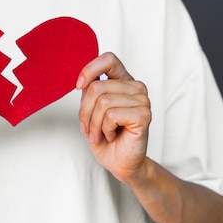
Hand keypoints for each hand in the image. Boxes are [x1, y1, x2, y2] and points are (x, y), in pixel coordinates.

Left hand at [76, 52, 151, 184]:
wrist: (120, 163)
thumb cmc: (105, 138)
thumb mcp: (90, 111)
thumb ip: (89, 92)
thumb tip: (82, 80)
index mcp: (123, 81)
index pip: (109, 59)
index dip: (90, 70)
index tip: (78, 86)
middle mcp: (136, 87)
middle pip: (97, 86)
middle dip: (85, 112)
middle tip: (89, 128)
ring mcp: (142, 100)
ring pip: (103, 102)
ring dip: (94, 124)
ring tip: (101, 134)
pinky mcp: (144, 115)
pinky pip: (111, 115)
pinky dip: (104, 129)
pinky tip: (112, 135)